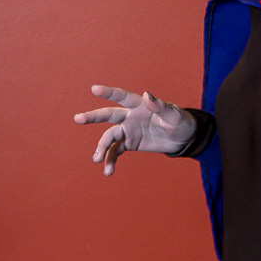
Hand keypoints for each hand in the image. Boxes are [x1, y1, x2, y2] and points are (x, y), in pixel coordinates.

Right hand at [73, 84, 197, 174]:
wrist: (183, 139)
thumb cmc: (181, 122)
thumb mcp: (175, 116)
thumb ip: (160, 107)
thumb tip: (146, 95)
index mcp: (140, 105)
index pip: (122, 97)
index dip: (109, 93)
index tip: (94, 89)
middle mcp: (130, 116)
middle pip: (108, 115)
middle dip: (92, 117)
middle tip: (77, 119)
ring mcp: (128, 130)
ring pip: (109, 137)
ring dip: (101, 148)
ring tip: (96, 160)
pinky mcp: (129, 144)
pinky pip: (115, 152)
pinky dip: (110, 160)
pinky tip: (108, 171)